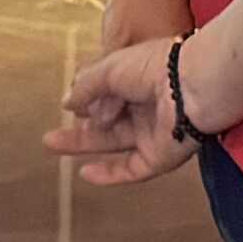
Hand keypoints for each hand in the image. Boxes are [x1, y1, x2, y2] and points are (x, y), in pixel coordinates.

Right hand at [50, 36, 203, 187]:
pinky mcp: (160, 157)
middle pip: (107, 120)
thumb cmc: (155, 67)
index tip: (70, 102)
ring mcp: (153, 132)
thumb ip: (86, 87)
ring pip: (113, 143)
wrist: (191, 86)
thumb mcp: (109, 69)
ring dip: (83, 145)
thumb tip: (67, 104)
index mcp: (140, 79)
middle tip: (51, 134)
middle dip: (79, 126)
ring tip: (51, 144)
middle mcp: (147, 106)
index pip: (108, 91)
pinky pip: (131, 169)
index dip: (88, 96)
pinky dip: (108, 173)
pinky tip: (84, 172)